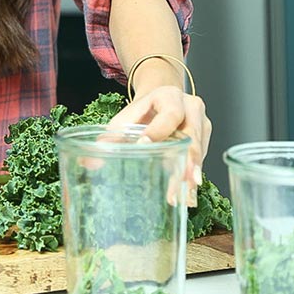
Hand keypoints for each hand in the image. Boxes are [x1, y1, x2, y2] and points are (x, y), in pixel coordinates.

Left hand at [107, 85, 211, 206]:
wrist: (160, 100)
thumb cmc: (141, 112)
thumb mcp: (125, 120)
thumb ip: (109, 139)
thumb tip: (88, 163)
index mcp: (170, 97)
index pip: (169, 114)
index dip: (159, 130)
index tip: (145, 146)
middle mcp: (191, 107)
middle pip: (191, 135)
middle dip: (187, 160)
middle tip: (180, 182)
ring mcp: (201, 123)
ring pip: (199, 149)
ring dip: (191, 174)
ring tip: (185, 197)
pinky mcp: (205, 138)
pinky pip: (201, 158)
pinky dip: (193, 177)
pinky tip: (189, 196)